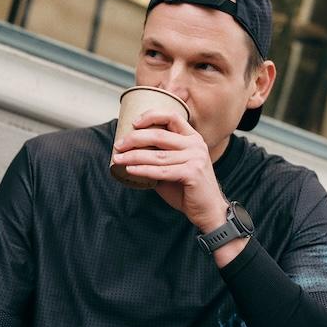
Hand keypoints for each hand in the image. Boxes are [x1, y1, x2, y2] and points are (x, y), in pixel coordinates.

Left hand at [112, 109, 226, 232]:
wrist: (208, 210)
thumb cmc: (188, 189)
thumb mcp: (173, 167)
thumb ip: (158, 157)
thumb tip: (130, 152)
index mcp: (193, 138)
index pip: (172, 116)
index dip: (151, 116)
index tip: (134, 123)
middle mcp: (196, 144)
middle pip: (160, 135)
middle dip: (135, 138)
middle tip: (118, 145)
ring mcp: (196, 158)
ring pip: (158, 155)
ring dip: (134, 156)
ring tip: (118, 158)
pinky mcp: (192, 173)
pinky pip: (161, 171)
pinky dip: (143, 170)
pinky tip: (130, 169)